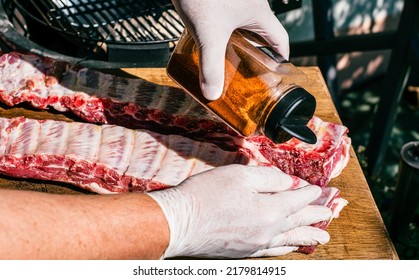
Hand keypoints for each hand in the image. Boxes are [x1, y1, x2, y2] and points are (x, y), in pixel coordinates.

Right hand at [148, 165, 331, 258]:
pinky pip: (274, 250)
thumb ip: (270, 177)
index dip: (309, 192)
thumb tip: (289, 182)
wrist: (180, 222)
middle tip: (331, 214)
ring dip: (307, 235)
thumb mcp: (240, 175)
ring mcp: (256, 244)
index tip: (319, 188)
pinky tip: (290, 247)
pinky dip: (287, 247)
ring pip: (289, 239)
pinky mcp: (244, 251)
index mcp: (271, 211)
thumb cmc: (207, 195)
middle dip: (316, 216)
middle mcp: (268, 231)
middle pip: (298, 221)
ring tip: (323, 237)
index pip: (297, 200)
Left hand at [172, 0, 288, 99]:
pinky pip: (227, 19)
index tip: (276, 73)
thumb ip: (211, 65)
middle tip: (248, 73)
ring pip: (243, 26)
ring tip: (229, 62)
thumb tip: (212, 94)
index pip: (280, 40)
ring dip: (239, 44)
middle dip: (257, 54)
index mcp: (259, 14)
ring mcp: (235, 2)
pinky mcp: (219, 1)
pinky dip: (223, 33)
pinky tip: (210, 42)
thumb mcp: (209, 34)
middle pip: (262, 35)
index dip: (280, 58)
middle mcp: (251, 6)